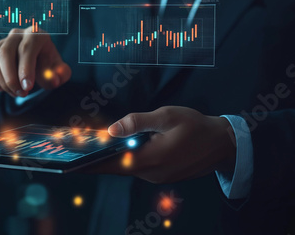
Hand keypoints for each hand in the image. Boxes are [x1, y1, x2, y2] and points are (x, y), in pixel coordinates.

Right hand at [0, 27, 70, 96]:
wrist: (38, 64)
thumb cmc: (49, 66)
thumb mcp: (59, 71)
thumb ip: (61, 74)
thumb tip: (54, 79)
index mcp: (36, 34)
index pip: (26, 49)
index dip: (26, 69)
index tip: (27, 87)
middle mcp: (16, 34)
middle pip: (5, 53)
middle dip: (11, 78)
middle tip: (22, 94)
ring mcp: (1, 42)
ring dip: (2, 81)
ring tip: (16, 93)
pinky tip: (3, 88)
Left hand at [85, 106, 236, 183]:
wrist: (223, 145)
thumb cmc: (196, 127)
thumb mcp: (167, 117)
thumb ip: (138, 122)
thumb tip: (112, 129)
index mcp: (150, 159)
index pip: (111, 165)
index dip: (90, 163)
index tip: (71, 163)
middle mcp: (151, 173)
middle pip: (117, 167)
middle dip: (99, 158)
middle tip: (81, 148)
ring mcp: (157, 177)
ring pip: (128, 167)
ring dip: (114, 158)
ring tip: (97, 146)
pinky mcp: (163, 176)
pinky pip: (139, 168)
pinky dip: (128, 159)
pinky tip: (123, 148)